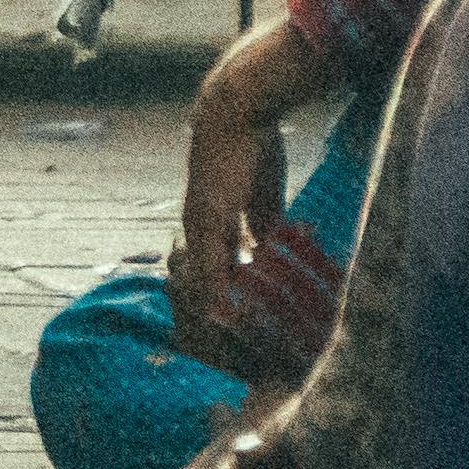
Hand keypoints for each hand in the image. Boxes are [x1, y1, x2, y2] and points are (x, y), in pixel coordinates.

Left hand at [171, 40, 314, 365]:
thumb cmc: (251, 148)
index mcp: (210, 225)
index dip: (221, 303)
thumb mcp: (261, 197)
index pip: (211, 274)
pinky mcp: (207, 217)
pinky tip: (223, 317)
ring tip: (225, 349)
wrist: (236, 112)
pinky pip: (210, 262)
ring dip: (213, 314)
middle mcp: (197, 229)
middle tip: (225, 356)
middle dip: (211, 319)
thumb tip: (270, 251)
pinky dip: (217, 291)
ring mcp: (198, 224)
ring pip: (201, 281)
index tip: (231, 336)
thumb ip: (262, 225)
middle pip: (199, 286)